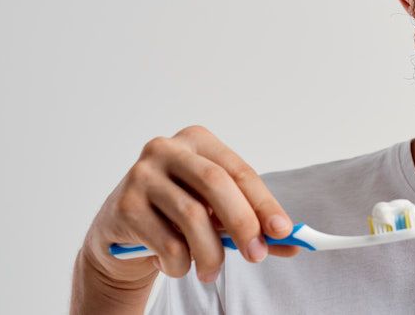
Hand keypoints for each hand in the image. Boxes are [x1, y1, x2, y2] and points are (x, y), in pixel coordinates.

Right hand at [79, 125, 299, 289]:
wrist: (122, 233)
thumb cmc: (177, 215)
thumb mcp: (217, 215)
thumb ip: (252, 225)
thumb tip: (292, 245)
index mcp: (198, 141)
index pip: (239, 171)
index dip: (264, 203)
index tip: (283, 231)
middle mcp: (167, 149)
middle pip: (216, 184)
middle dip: (243, 223)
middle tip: (256, 255)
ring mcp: (142, 175)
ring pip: (192, 216)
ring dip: (210, 253)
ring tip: (211, 272)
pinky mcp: (124, 205)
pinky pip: (166, 242)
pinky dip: (180, 263)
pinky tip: (178, 265)